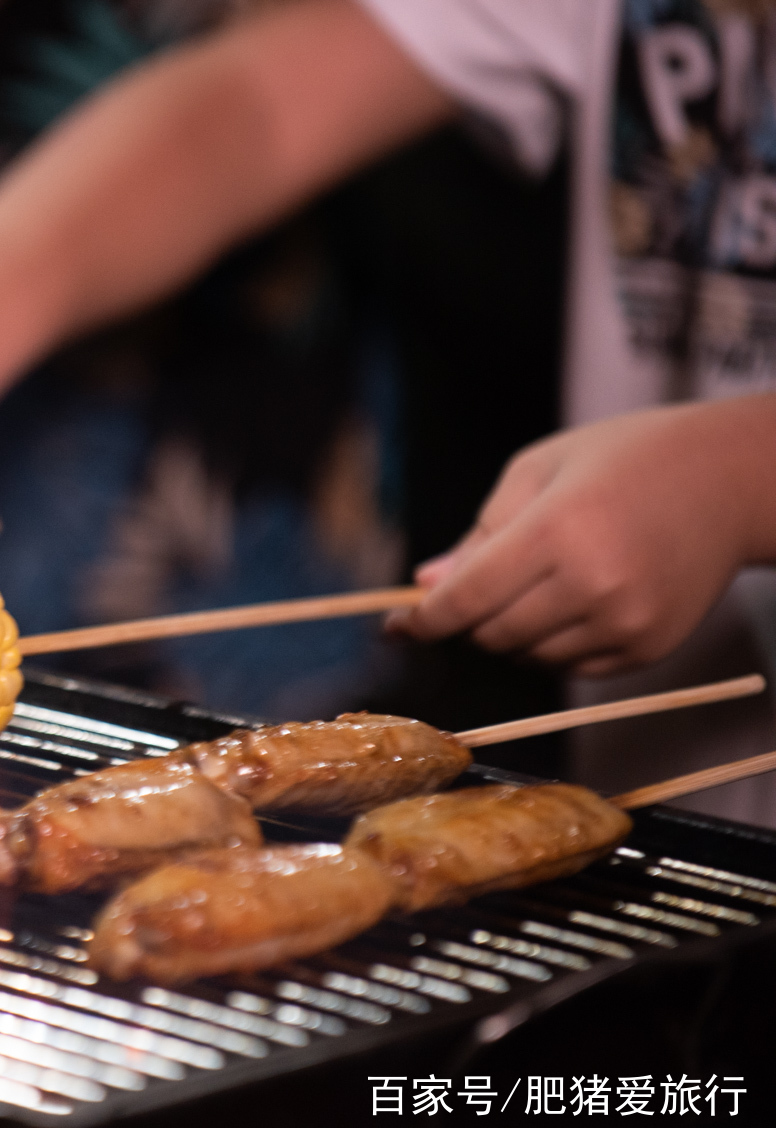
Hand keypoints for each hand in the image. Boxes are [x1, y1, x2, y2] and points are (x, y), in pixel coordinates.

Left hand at [388, 398, 775, 674]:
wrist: (729, 479)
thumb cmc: (624, 459)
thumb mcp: (537, 470)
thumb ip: (478, 533)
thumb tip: (426, 586)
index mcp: (556, 532)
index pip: (465, 600)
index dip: (423, 620)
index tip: (397, 627)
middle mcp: (592, 584)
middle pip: (492, 635)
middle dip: (470, 620)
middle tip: (480, 587)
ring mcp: (624, 621)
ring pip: (529, 657)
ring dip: (512, 633)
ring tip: (540, 582)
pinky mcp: (648, 647)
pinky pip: (572, 668)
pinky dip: (554, 646)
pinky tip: (573, 601)